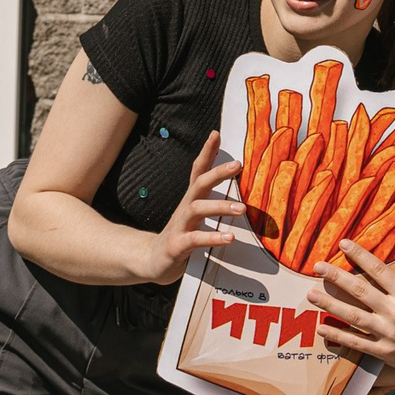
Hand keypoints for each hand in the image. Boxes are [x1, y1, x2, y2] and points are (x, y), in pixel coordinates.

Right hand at [150, 131, 245, 284]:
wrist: (152, 260)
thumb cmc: (181, 234)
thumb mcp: (195, 213)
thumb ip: (212, 199)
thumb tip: (231, 186)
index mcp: (191, 200)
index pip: (198, 171)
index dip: (206, 152)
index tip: (216, 134)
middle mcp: (185, 208)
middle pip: (199, 184)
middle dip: (217, 172)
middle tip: (238, 165)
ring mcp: (179, 226)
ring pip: (197, 209)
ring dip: (220, 206)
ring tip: (242, 209)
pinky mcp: (177, 246)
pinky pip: (195, 239)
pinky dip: (212, 237)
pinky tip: (229, 237)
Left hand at [310, 242, 394, 382]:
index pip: (378, 270)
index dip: (359, 255)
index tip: (343, 244)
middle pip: (360, 290)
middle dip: (336, 277)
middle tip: (317, 267)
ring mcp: (388, 333)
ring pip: (353, 316)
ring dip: (329, 304)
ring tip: (311, 295)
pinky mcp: (384, 352)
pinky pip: (356, 342)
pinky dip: (338, 335)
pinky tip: (322, 328)